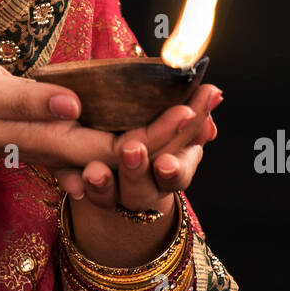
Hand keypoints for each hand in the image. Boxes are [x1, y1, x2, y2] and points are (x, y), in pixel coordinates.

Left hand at [54, 83, 222, 267]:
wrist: (128, 150)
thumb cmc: (158, 125)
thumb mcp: (181, 120)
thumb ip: (196, 108)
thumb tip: (215, 93)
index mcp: (175, 167)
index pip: (180, 172)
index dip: (176, 169)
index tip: (166, 162)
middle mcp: (149, 187)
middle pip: (147, 188)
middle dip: (138, 172)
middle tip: (131, 150)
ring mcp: (121, 193)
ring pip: (113, 198)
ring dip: (105, 186)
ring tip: (95, 171)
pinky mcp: (94, 190)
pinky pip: (85, 195)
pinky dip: (79, 187)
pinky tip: (74, 181)